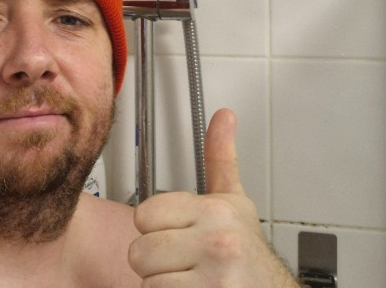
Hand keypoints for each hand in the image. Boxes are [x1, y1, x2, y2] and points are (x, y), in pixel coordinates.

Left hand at [128, 109, 299, 286]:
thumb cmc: (246, 253)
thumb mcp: (234, 201)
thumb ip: (221, 157)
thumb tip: (223, 115)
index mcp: (215, 211)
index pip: (143, 215)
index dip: (156, 229)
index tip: (178, 234)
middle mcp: (217, 242)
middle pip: (139, 251)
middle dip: (157, 261)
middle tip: (184, 262)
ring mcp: (214, 277)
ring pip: (146, 280)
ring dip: (162, 284)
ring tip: (190, 278)